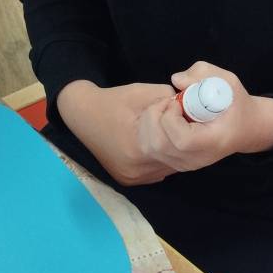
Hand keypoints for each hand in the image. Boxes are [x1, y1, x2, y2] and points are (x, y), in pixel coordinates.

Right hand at [56, 80, 177, 185]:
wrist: (81, 115)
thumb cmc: (112, 101)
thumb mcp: (145, 92)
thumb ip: (172, 101)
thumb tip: (191, 109)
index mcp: (139, 147)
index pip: (179, 142)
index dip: (183, 125)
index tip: (178, 110)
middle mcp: (137, 170)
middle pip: (179, 159)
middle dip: (186, 139)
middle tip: (183, 121)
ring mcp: (133, 179)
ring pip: (172, 167)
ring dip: (178, 150)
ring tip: (172, 131)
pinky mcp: (131, 181)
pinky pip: (160, 170)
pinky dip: (165, 157)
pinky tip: (159, 143)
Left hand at [135, 61, 272, 173]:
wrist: (245, 127)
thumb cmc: (235, 104)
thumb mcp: (227, 82)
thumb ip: (203, 74)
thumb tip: (177, 79)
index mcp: (213, 141)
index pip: (182, 140)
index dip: (171, 118)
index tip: (177, 100)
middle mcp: (198, 158)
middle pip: (160, 145)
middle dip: (154, 117)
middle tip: (166, 102)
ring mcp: (186, 163)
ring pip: (151, 148)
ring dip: (149, 122)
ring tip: (163, 109)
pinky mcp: (176, 163)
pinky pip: (151, 149)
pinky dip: (148, 130)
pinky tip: (161, 118)